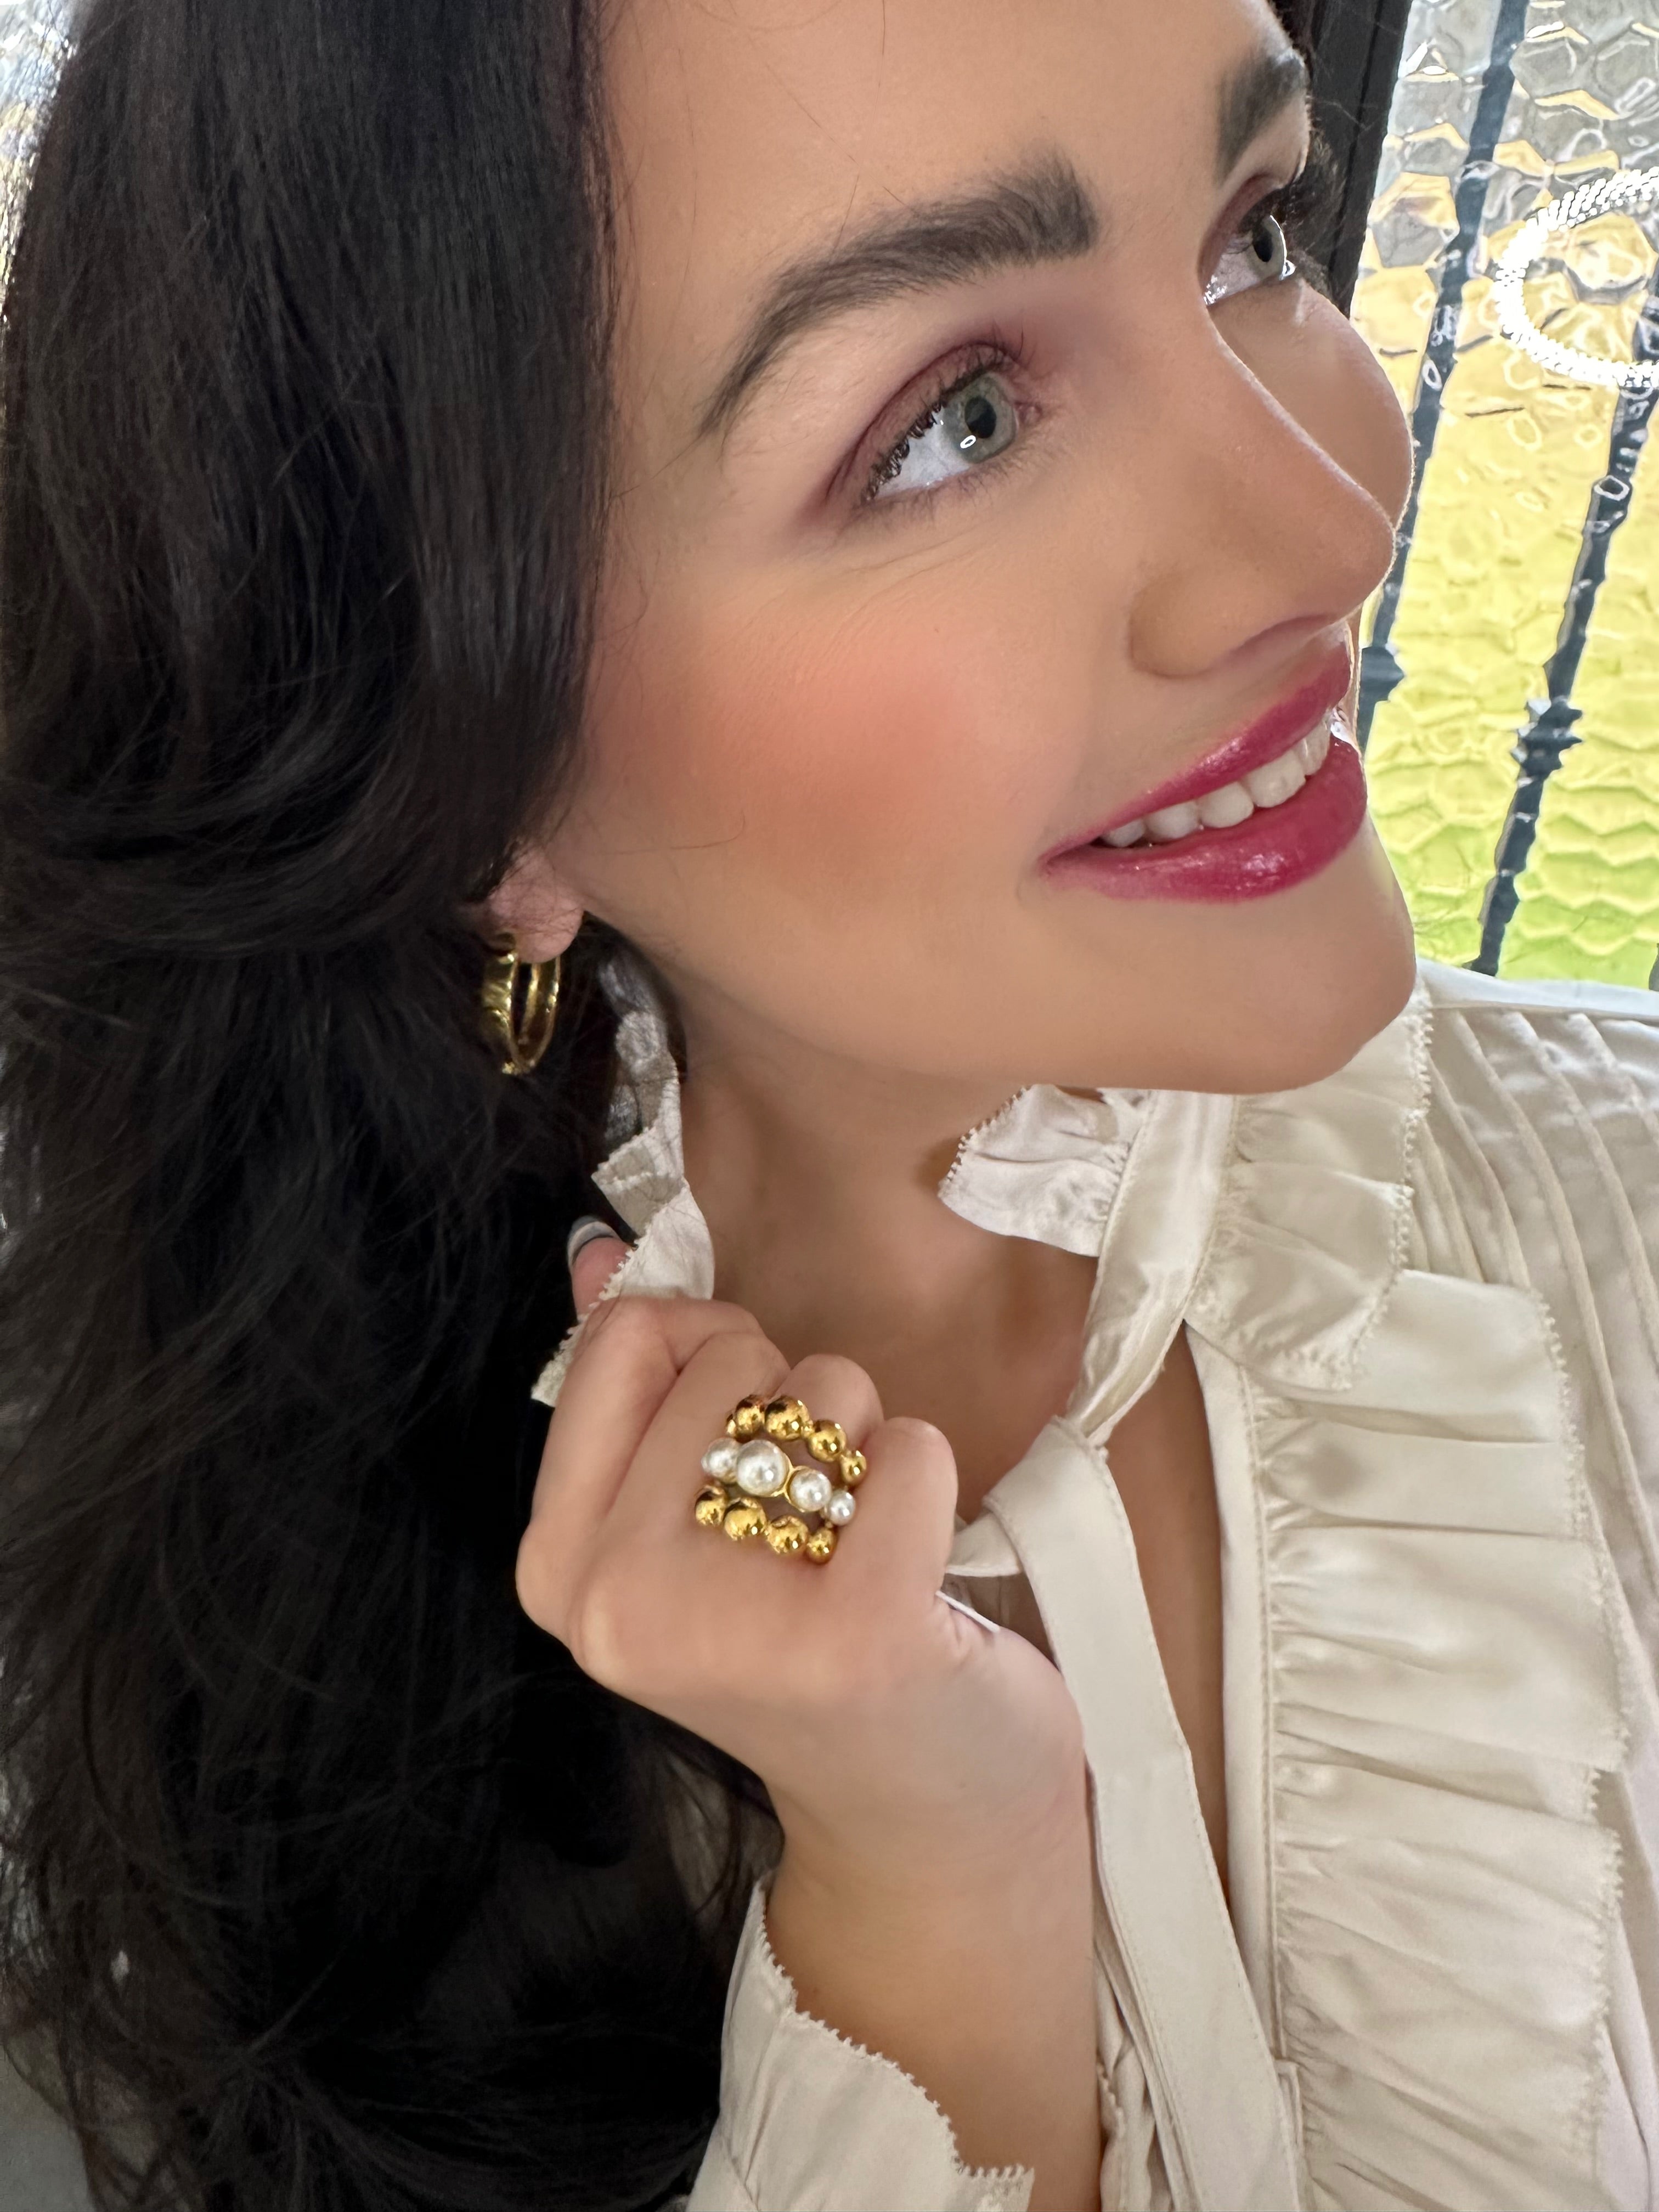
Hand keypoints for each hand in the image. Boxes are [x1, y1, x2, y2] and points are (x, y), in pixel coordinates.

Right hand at [517, 1223, 1084, 1879]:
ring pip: (824, 1390)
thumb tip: (594, 1251)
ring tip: (855, 1549)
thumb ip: (632, 1390)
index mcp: (559, 1567)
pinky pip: (911, 1448)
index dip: (704, 1350)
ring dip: (862, 1444)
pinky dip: (929, 1480)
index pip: (623, 1339)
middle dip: (790, 1404)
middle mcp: (620, 1601)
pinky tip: (915, 1567)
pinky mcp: (857, 1632)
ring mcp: (731, 1624)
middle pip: (728, 1351)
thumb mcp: (683, 1527)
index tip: (735, 1430)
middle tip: (807, 1521)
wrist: (917, 1822)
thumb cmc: (802, 1646)